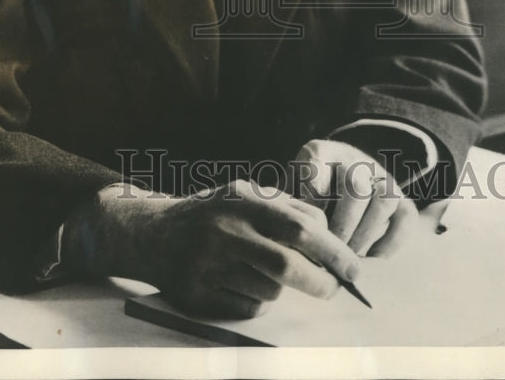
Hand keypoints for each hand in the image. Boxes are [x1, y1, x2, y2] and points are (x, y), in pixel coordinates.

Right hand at [62, 178, 361, 318]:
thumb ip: (285, 207)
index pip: (298, 228)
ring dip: (281, 288)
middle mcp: (224, 232)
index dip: (332, 251)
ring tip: (265, 272)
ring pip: (269, 291)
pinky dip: (257, 301)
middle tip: (335, 288)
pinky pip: (247, 309)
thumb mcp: (244, 195)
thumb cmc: (211, 214)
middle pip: (286, 266)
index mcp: (241, 202)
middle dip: (320, 282)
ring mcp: (207, 266)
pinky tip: (242, 284)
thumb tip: (327, 233)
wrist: (151, 234)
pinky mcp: (196, 296)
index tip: (352, 267)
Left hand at [290, 139, 418, 256]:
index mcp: (320, 152)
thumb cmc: (305, 189)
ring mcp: (380, 175)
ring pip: (384, 199)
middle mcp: (353, 158)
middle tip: (330, 255)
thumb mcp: (290, 186)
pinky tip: (372, 258)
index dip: (311, 205)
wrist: (340, 173)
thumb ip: (289, 207)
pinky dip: (391, 241)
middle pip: (355, 187)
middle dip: (342, 227)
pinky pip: (406, 216)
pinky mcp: (401, 196)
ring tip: (349, 259)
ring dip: (366, 234)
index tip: (305, 233)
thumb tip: (287, 242)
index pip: (316, 171)